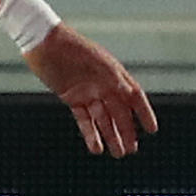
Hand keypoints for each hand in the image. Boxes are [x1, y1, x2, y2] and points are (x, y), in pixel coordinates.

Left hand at [21, 24, 158, 157]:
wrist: (43, 42)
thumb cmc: (72, 48)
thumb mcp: (97, 63)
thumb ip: (115, 79)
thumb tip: (132, 94)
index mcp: (114, 74)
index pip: (135, 96)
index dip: (144, 113)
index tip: (152, 130)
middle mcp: (104, 85)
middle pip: (119, 112)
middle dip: (126, 131)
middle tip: (131, 150)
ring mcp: (88, 92)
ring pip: (103, 119)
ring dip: (111, 136)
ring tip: (118, 154)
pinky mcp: (71, 98)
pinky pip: (83, 119)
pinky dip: (90, 133)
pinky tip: (96, 147)